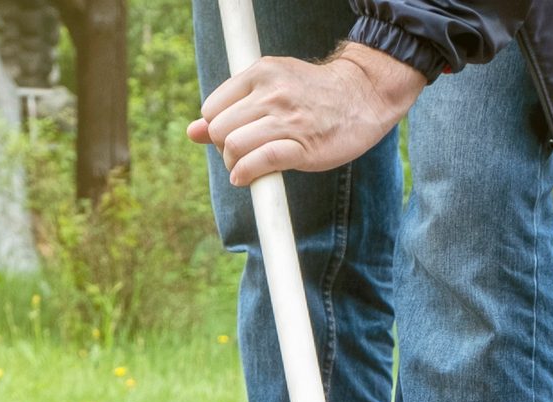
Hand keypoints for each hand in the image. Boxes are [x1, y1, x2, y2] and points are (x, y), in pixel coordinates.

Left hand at [191, 42, 425, 185]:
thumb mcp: (270, 87)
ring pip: (235, 146)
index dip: (217, 129)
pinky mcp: (303, 145)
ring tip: (247, 167)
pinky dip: (246, 174)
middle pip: (220, 130)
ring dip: (234, 165)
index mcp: (260, 72)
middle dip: (225, 149)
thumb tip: (191, 133)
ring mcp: (287, 119)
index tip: (234, 137)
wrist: (362, 96)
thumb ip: (231, 106)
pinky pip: (260, 161)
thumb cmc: (312, 95)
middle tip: (243, 154)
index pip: (212, 108)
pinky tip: (246, 178)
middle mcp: (271, 92)